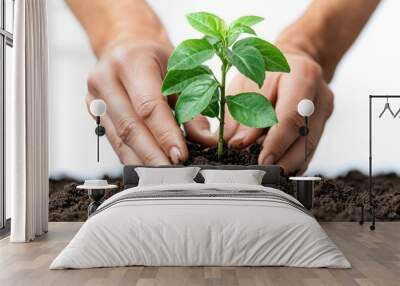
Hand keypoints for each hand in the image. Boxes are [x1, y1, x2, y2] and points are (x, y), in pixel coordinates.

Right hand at [86, 40, 216, 164]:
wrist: (126, 45)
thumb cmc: (155, 57)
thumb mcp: (179, 73)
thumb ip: (192, 108)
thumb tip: (207, 140)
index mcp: (131, 61)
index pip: (149, 106)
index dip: (165, 134)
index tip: (180, 156)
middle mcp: (107, 78)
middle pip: (130, 126)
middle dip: (152, 154)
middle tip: (172, 173)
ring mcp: (95, 96)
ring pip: (118, 137)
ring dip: (141, 160)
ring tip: (161, 175)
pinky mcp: (92, 111)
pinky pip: (113, 140)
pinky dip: (131, 156)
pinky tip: (145, 167)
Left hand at [225, 51, 333, 173]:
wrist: (292, 62)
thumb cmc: (265, 71)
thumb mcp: (248, 84)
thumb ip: (242, 113)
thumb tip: (236, 144)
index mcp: (303, 76)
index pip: (292, 115)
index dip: (277, 142)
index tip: (263, 160)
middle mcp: (320, 95)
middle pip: (307, 136)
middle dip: (285, 160)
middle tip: (266, 174)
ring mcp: (325, 112)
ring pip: (310, 147)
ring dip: (290, 164)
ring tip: (271, 175)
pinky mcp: (322, 125)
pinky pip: (309, 149)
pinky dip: (294, 161)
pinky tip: (280, 168)